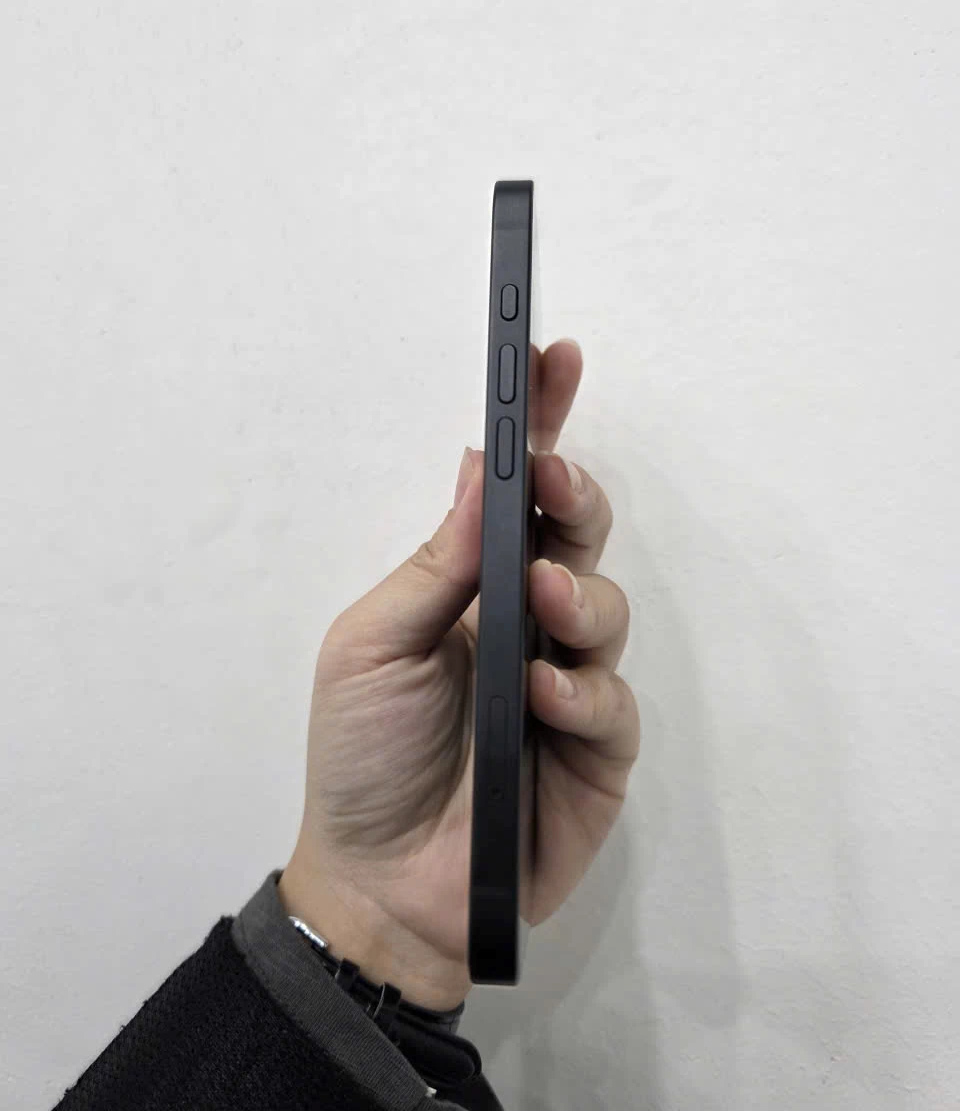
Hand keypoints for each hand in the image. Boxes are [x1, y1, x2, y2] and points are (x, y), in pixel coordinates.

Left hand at [279, 340, 638, 1008]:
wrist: (379, 882)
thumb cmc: (363, 757)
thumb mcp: (372, 645)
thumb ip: (435, 564)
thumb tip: (478, 466)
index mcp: (469, 589)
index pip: (516, 497)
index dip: (540, 427)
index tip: (550, 357)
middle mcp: (527, 623)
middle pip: (580, 534)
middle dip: (576, 494)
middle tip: (555, 479)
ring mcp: (568, 684)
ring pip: (608, 606)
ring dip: (580, 591)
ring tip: (542, 599)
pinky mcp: (599, 749)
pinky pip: (612, 701)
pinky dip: (581, 689)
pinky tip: (542, 696)